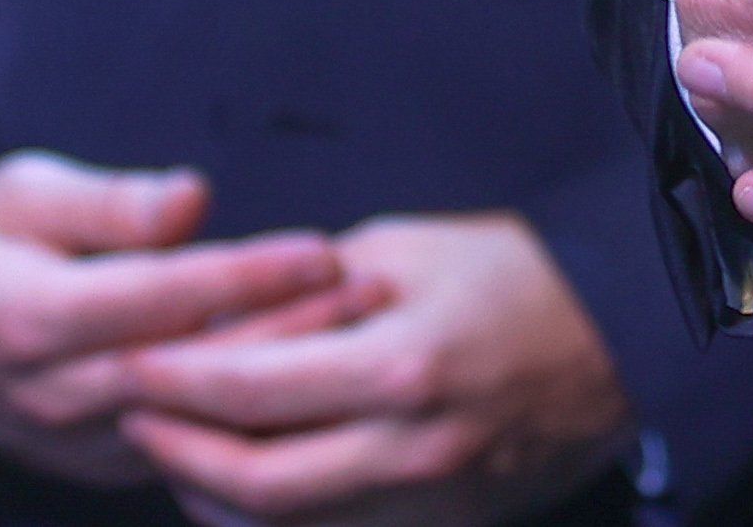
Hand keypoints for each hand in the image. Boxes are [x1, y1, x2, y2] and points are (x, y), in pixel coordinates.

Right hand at [0, 151, 352, 485]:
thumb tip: (192, 199)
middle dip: (292, 331)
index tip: (322, 250)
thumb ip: (107, 203)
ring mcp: (78, 440)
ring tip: (356, 326)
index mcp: (36, 317)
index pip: (164, 298)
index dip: (249, 275)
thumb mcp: (17, 193)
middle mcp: (59, 391)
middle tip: (369, 288)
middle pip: (197, 369)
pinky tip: (306, 378)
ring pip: (200, 417)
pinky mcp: (96, 465)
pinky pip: (183, 449)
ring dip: (281, 376)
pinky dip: (244, 416)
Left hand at [114, 211, 632, 526]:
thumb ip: (308, 293)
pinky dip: (274, 514)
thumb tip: (218, 320)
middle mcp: (410, 452)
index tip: (129, 360)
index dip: (174, 382)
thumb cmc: (511, 275)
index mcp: (400, 368)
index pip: (250, 393)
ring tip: (172, 448)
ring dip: (214, 494)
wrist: (624, 338)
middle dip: (175, 454)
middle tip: (129, 417)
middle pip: (253, 487)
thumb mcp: (406, 251)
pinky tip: (241, 480)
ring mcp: (428, 505)